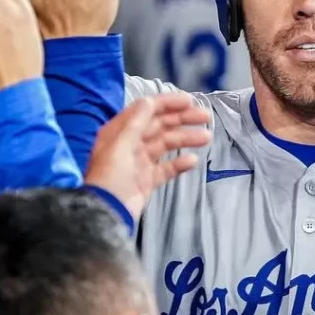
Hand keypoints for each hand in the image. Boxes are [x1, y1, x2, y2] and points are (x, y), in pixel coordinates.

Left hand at [84, 93, 211, 220]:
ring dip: (186, 139)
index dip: (168, 103)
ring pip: (166, 144)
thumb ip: (136, 123)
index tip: (190, 101)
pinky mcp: (148, 179)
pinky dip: (180, 164)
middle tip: (206, 117)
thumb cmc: (109, 177)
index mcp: (120, 131)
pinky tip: (193, 161)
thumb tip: (149, 100)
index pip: (147, 110)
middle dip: (182, 119)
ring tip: (207, 137)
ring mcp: (140, 161)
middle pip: (160, 125)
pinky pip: (167, 167)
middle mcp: (131, 143)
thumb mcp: (120, 146)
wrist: (107, 213)